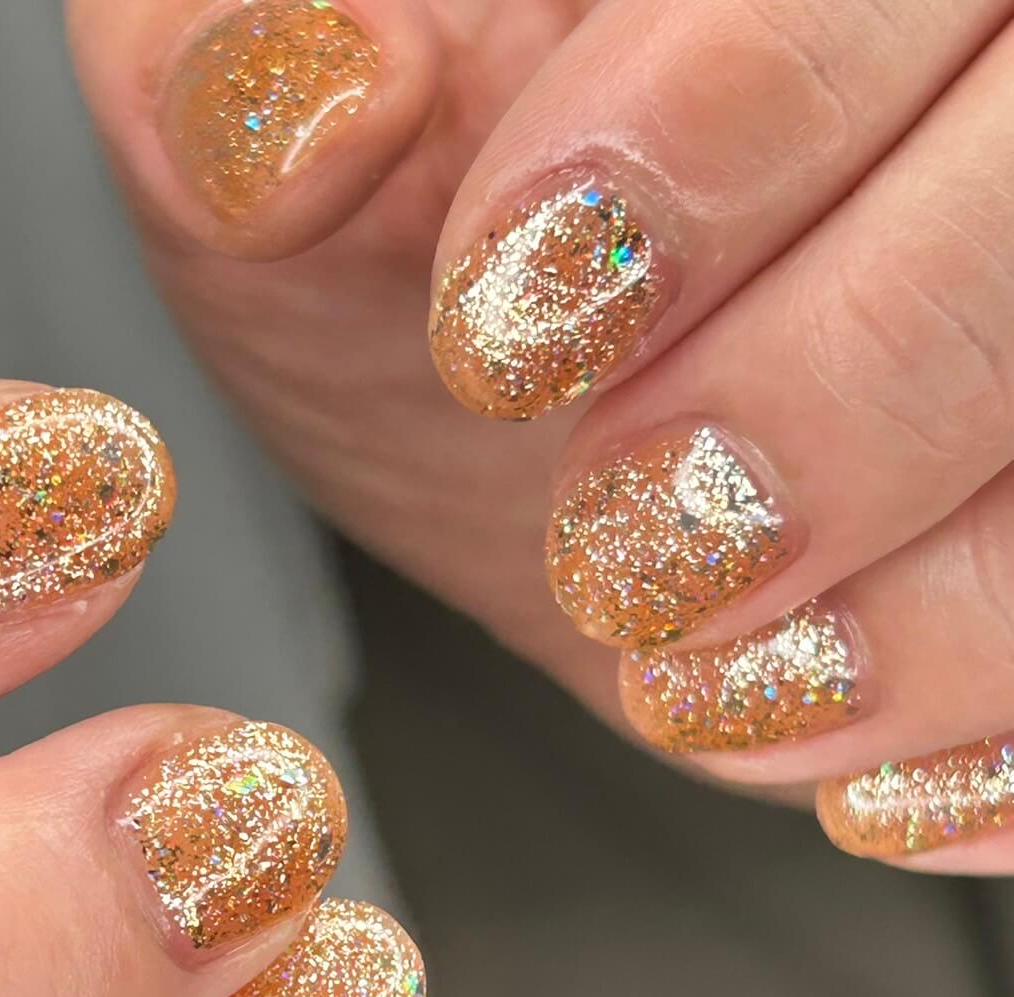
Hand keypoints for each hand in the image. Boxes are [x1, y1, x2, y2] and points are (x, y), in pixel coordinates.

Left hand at [67, 0, 1013, 870]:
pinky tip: (864, 760)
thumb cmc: (367, 228)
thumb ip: (227, 52)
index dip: (727, 132)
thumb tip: (313, 92)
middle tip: (617, 540)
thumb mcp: (236, 107)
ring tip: (713, 682)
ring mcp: (1002, 298)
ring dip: (950, 605)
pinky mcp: (1006, 490)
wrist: (478, 385)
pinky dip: (999, 721)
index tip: (508, 332)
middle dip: (842, 397)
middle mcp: (957, 91)